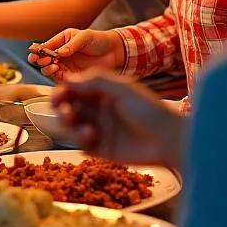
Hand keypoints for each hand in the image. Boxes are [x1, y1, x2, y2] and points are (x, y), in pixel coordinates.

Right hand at [28, 29, 123, 80]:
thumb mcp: (85, 36)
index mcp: (61, 42)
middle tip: (41, 60)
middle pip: (43, 60)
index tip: (35, 53)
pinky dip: (56, 75)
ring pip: (49, 69)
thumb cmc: (99, 40)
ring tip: (52, 64)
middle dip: (39, 60)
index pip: (44, 47)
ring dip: (47, 68)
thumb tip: (60, 52)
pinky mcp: (72, 76)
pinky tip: (58, 70)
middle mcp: (61, 55)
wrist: (114, 52)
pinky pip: (60, 78)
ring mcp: (66, 66)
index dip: (37, 50)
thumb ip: (72, 44)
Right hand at [53, 71, 185, 167]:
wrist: (168, 140)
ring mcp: (99, 129)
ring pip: (72, 126)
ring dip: (72, 125)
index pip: (75, 89)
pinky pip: (82, 144)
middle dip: (63, 108)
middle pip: (70, 107)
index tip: (58, 95)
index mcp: (102, 92)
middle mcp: (98, 110)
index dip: (63, 91)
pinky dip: (81, 140)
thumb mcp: (123, 88)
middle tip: (66, 111)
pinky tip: (92, 136)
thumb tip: (67, 78)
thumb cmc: (149, 110)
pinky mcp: (101, 148)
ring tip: (86, 128)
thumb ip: (95, 81)